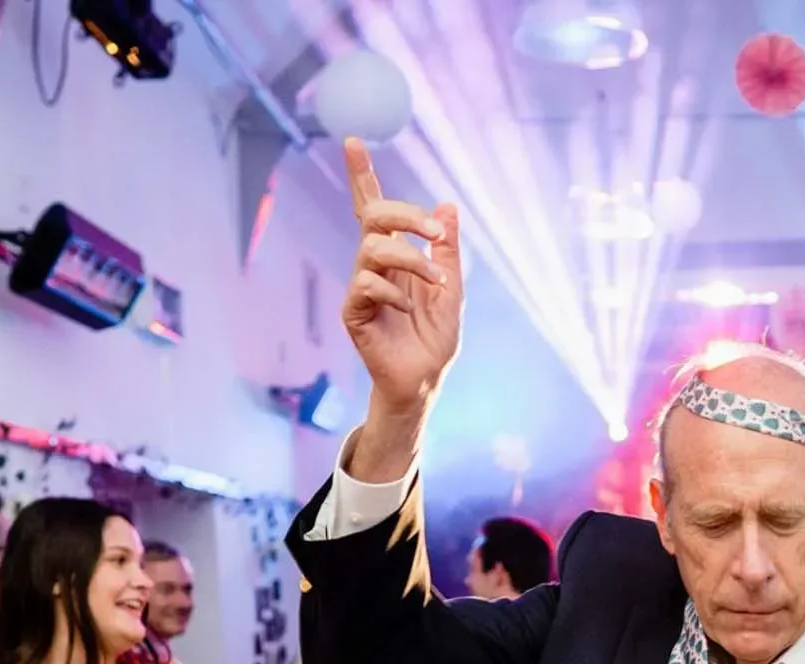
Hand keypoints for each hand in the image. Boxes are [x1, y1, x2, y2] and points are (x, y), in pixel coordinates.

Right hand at [340, 137, 461, 481]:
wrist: (424, 382)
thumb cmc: (434, 339)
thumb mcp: (451, 289)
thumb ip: (447, 250)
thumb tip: (448, 206)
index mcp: (395, 255)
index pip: (373, 208)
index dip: (361, 175)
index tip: (352, 140)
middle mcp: (373, 265)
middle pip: (373, 217)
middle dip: (406, 215)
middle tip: (436, 232)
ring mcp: (361, 287)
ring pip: (373, 248)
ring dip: (411, 259)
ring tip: (435, 283)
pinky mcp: (353, 311)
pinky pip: (367, 284)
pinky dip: (395, 293)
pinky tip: (409, 310)